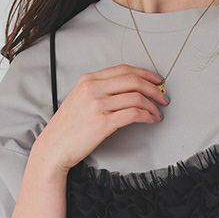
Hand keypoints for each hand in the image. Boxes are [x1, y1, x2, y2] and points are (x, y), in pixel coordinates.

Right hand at [35, 63, 167, 172]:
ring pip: (136, 97)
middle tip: (164, 98)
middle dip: (154, 89)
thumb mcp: (80, 98)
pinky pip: (134, 114)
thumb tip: (130, 89)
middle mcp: (93, 88)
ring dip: (153, 105)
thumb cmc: (68, 127)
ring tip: (158, 113)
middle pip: (133, 80)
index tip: (157, 81)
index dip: (145, 74)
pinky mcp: (103, 122)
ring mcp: (97, 105)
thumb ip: (100, 89)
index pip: (124, 70)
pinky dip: (147, 116)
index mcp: (88, 80)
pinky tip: (151, 120)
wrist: (54, 147)